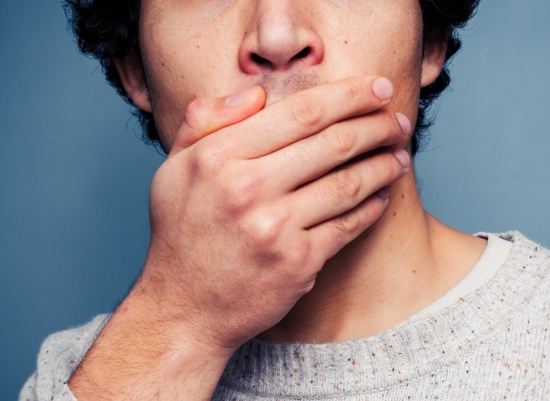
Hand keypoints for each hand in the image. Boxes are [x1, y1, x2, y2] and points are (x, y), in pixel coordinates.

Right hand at [144, 76, 410, 349]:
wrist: (184, 309)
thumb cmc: (181, 235)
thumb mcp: (173, 168)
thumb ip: (205, 121)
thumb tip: (256, 94)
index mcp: (218, 157)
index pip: (300, 112)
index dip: (349, 94)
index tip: (378, 88)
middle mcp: (247, 189)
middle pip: (333, 143)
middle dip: (377, 125)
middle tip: (400, 121)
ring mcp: (274, 228)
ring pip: (348, 184)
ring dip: (383, 165)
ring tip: (399, 154)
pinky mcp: (297, 263)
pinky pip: (348, 225)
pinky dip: (372, 207)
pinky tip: (382, 195)